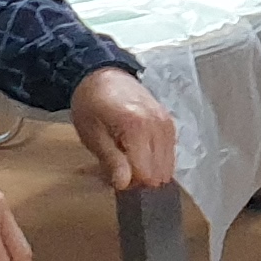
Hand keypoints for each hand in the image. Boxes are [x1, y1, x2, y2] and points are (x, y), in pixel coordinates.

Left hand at [70, 66, 177, 192]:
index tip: (113, 174)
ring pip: (167, 167)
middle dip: (139, 178)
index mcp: (137, 126)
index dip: (129, 182)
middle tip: (119, 167)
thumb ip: (111, 161)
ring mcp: (167, 123)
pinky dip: (155, 159)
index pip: (146, 174)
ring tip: (128, 157)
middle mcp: (158, 124)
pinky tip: (139, 150)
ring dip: (148, 169)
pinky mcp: (169, 123)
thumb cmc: (91, 105)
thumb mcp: (93, 135)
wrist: (101, 75)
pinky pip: (169, 154)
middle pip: (159, 173)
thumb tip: (125, 185)